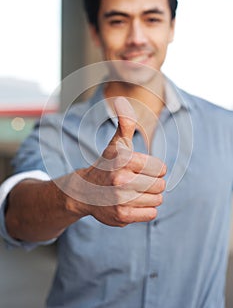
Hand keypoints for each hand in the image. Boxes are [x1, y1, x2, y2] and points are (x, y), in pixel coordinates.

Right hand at [64, 97, 165, 226]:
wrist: (85, 191)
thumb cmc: (107, 165)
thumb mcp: (116, 143)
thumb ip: (125, 124)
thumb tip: (122, 101)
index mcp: (124, 159)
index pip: (160, 168)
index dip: (155, 168)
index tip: (142, 169)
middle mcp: (121, 179)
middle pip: (160, 185)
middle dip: (154, 183)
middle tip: (138, 182)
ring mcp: (120, 199)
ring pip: (158, 200)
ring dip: (151, 197)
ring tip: (136, 192)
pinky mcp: (122, 216)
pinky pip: (151, 214)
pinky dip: (147, 210)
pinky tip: (134, 203)